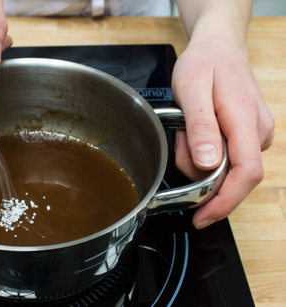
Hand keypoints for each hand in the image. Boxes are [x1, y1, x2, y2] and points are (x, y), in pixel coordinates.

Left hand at [172, 38, 273, 228]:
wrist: (218, 47)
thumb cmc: (204, 63)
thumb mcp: (192, 90)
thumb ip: (201, 127)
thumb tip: (209, 163)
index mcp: (246, 121)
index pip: (246, 174)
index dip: (225, 201)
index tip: (202, 216)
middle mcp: (257, 132)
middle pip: (231, 176)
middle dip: (199, 174)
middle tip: (180, 142)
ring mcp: (254, 134)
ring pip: (225, 169)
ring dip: (198, 160)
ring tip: (186, 130)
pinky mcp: (246, 135)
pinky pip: (225, 158)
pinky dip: (204, 154)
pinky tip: (194, 134)